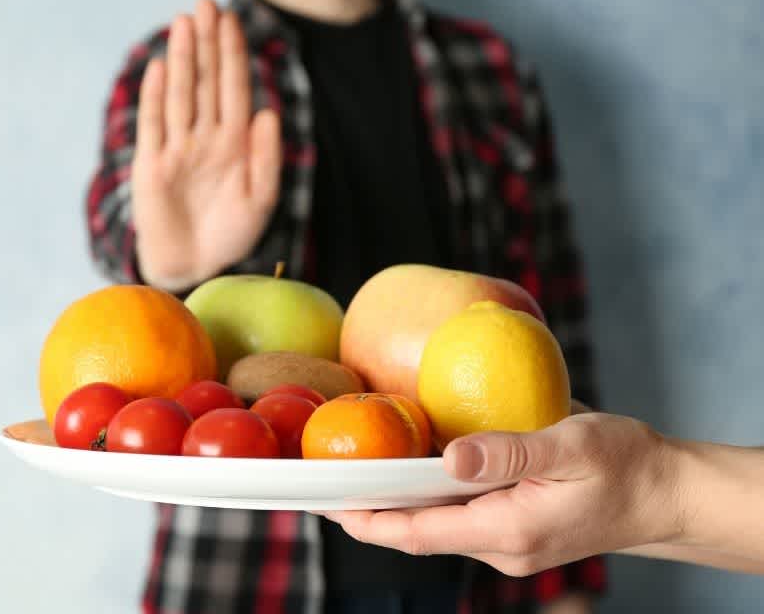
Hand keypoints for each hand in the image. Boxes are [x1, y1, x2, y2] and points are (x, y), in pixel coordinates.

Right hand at [132, 0, 281, 289]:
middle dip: (206, 44)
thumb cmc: (232, 234)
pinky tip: (159, 68)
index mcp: (235, 143)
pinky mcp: (152, 166)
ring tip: (184, 23)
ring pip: (181, 95)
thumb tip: (268, 112)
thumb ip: (267, 158)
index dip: (232, 55)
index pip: (234, 89)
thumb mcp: (261, 199)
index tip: (231, 20)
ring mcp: (177, 149)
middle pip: (205, 82)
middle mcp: (205, 138)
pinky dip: (156, 97)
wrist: (198, 267)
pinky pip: (154, 126)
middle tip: (205, 4)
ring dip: (182, 60)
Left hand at [322, 407, 682, 576]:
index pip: (417, 532)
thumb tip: (450, 456)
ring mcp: (507, 541)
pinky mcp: (514, 528)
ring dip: (397, 502)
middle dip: (371, 511)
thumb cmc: (625, 466)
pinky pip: (459, 515)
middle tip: (326, 480)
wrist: (664, 493)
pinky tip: (413, 466)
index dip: (368, 520)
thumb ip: (509, 453)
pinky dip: (429, 496)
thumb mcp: (570, 448)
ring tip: (358, 469)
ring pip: (436, 524)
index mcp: (508, 530)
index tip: (327, 502)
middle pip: (418, 532)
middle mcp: (501, 544)